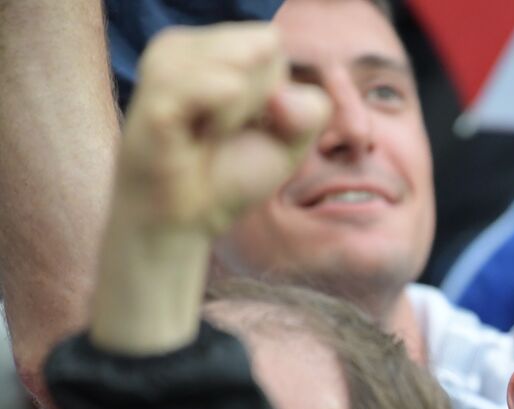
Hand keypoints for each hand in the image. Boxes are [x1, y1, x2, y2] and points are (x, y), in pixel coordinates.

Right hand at [89, 23, 329, 354]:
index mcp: (213, 48)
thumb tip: (280, 96)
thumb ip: (313, 108)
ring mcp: (165, 65)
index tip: (243, 124)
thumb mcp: (291, 141)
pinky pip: (220, 86)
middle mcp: (185, 46)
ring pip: (241, 64)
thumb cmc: (231, 174)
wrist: (186, 218)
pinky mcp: (157, 96)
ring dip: (238, 114)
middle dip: (258, 100)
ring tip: (206, 135)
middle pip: (261, 46)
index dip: (274, 90)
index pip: (269, 41)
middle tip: (221, 131)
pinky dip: (225, 118)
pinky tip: (196, 136)